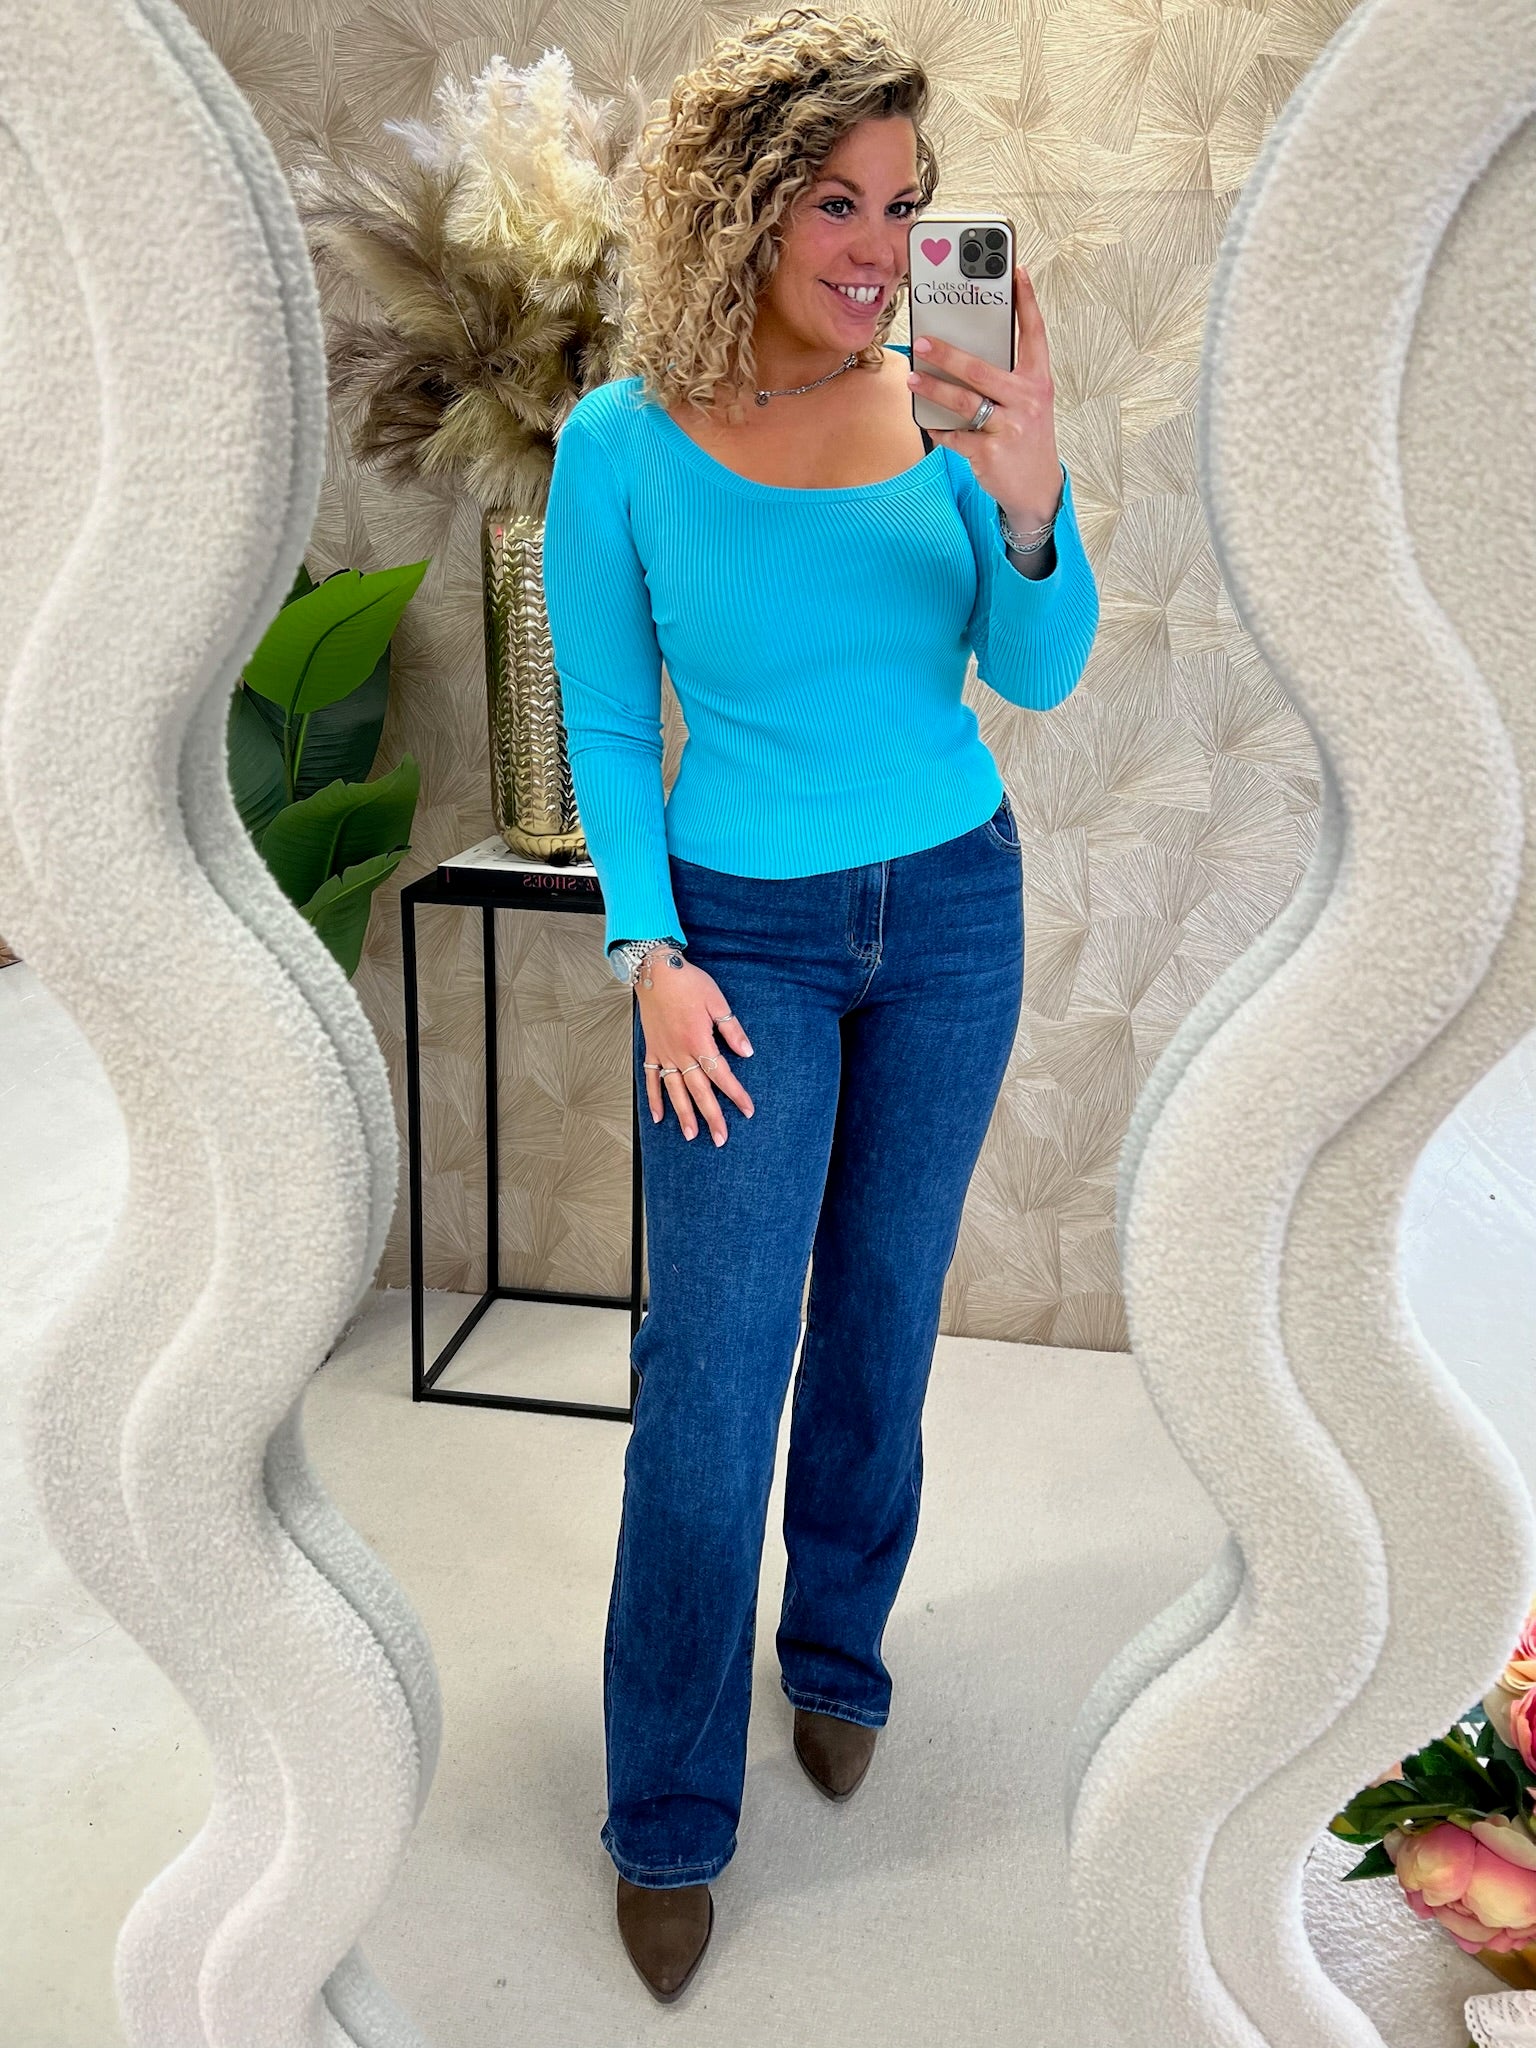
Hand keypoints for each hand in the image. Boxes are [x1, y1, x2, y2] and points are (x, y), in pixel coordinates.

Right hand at [636, 951, 754, 1144]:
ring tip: (691, 1136)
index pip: (722, 1075)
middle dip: (712, 1116)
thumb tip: (747, 1052)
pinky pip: (651, 1079)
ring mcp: (664, 1053)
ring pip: (675, 1091)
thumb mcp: (717, 1001)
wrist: (654, 970)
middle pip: (699, 1091)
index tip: (747, 1110)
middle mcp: (680, 1052)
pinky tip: (658, 1117)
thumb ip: (731, 1029)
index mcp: (699, 1041)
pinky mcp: (652, 1050)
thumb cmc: (687, 982)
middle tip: (721, 1139)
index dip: (736, 1094)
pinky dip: (653, 1099)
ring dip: (683, 1115)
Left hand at [905, 260, 1062, 527]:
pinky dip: (939, 428)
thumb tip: (962, 351)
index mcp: (1038, 381)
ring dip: (933, 389)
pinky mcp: (992, 452)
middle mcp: (1028, 400)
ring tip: (912, 379)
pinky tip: (928, 421)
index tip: (1016, 272)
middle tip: (922, 342)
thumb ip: (1005, 377)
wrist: (1037, 487)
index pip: (1034, 334)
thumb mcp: (1027, 402)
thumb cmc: (1025, 435)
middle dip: (948, 354)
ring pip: (963, 402)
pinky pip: (955, 436)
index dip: (1027, 301)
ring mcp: (1010, 427)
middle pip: (982, 370)